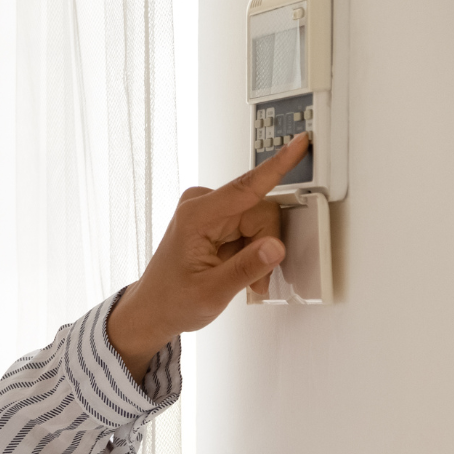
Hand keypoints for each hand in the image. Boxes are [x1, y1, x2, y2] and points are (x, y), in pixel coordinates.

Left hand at [108, 131, 311, 378]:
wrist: (153, 310)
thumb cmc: (171, 300)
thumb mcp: (212, 292)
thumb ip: (246, 268)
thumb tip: (275, 247)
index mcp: (196, 217)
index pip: (246, 187)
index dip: (277, 165)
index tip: (299, 143)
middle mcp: (202, 206)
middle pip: (261, 212)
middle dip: (264, 246)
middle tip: (254, 278)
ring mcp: (209, 210)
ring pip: (260, 221)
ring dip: (258, 252)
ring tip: (239, 277)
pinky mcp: (217, 218)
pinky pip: (251, 227)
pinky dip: (250, 251)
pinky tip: (235, 267)